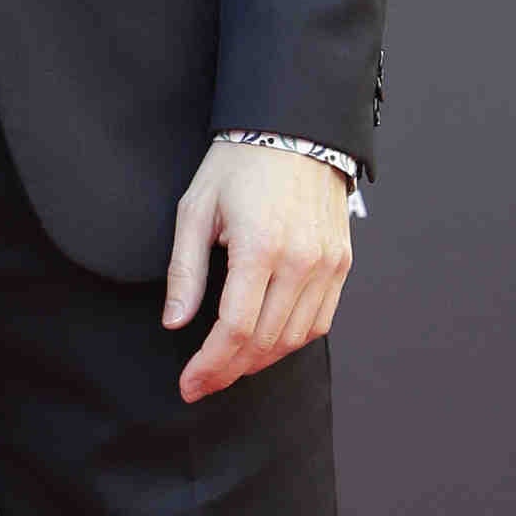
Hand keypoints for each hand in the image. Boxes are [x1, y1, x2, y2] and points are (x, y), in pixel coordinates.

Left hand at [162, 142, 352, 404]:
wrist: (294, 130)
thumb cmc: (239, 164)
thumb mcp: (196, 210)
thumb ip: (185, 271)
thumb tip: (175, 321)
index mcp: (259, 247)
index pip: (235, 330)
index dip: (210, 366)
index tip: (189, 386)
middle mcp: (300, 261)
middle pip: (265, 342)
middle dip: (229, 371)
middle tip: (203, 383)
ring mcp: (326, 263)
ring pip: (295, 338)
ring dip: (260, 361)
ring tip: (230, 365)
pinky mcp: (340, 263)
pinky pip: (320, 320)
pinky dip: (292, 340)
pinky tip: (266, 343)